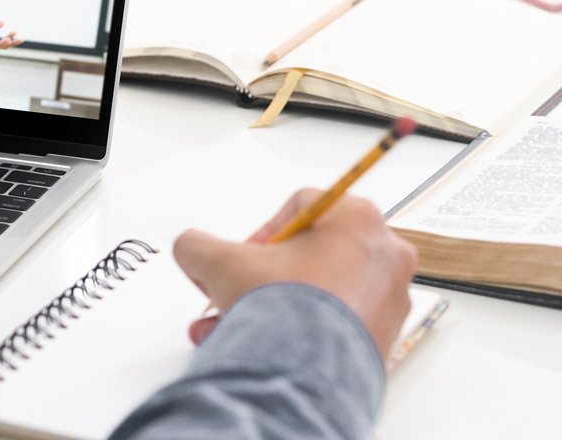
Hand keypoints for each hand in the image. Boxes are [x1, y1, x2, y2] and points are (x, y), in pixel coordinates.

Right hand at [174, 189, 416, 358]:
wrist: (309, 373)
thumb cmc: (286, 310)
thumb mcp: (219, 261)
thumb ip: (197, 244)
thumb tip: (192, 248)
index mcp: (356, 216)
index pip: (298, 208)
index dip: (261, 234)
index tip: (246, 258)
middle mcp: (384, 253)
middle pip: (311, 253)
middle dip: (266, 277)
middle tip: (242, 293)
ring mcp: (390, 297)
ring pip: (322, 291)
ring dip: (279, 306)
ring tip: (243, 328)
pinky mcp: (385, 336)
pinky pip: (336, 324)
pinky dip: (304, 331)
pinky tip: (269, 346)